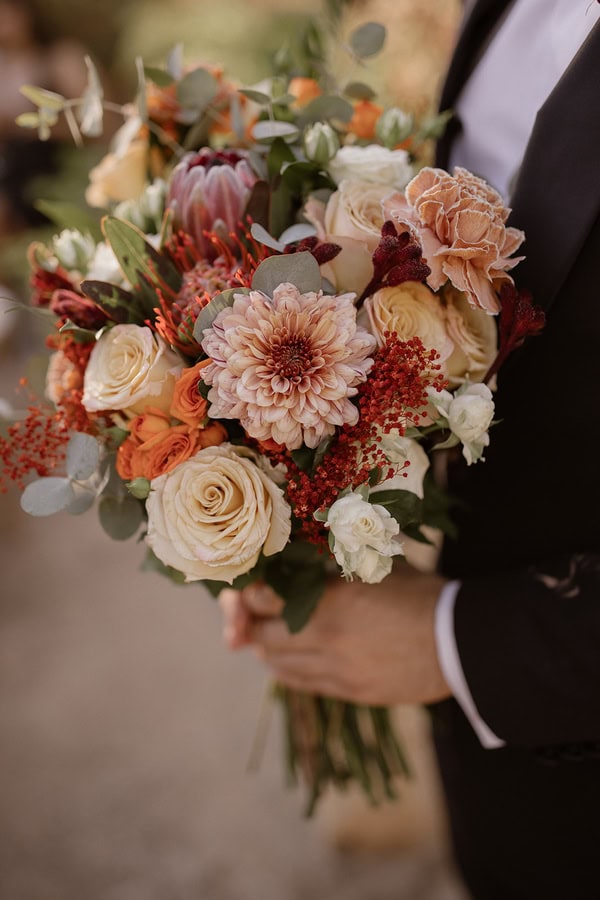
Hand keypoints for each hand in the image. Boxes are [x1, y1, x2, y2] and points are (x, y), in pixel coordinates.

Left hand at [219, 567, 451, 705]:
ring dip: (267, 648)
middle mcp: (326, 639)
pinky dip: (287, 670)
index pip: (265, 600)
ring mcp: (337, 671)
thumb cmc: (420, 595)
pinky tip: (288, 659)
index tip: (247, 588)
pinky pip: (303, 684)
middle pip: (262, 637)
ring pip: (278, 665)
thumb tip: (303, 558)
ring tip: (265, 636)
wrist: (460, 643)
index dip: (250, 594)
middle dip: (249, 623)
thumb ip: (337, 566)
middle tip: (246, 613)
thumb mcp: (377, 567)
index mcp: (331, 602)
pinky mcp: (350, 692)